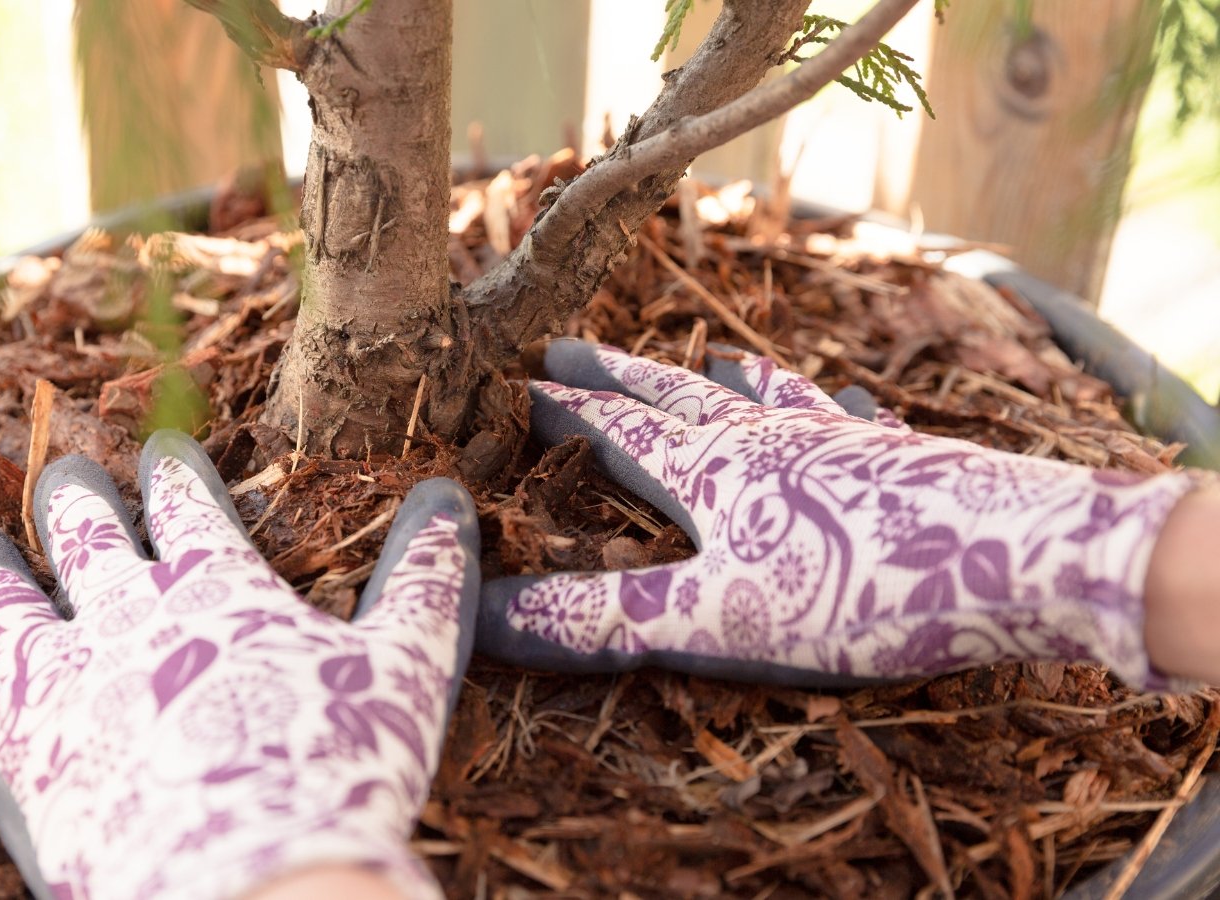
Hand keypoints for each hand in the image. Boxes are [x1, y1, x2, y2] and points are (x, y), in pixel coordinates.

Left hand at [0, 430, 478, 899]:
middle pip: (84, 530)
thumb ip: (426, 577)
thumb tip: (451, 496)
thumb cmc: (340, 773)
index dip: (173, 468)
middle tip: (68, 479)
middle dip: (74, 497)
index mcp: (217, 584)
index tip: (164, 450)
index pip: (185, 498)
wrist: (258, 882)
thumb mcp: (408, 666)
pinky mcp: (10, 752)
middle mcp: (125, 612)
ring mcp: (59, 679)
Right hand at [475, 340, 1202, 688]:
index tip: (511, 385)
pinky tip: (847, 401)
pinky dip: (834, 406)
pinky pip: (854, 420)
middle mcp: (768, 438)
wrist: (1026, 556)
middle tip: (568, 344)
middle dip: (617, 375)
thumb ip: (605, 616)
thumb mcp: (717, 617)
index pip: (614, 431)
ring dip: (725, 380)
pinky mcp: (904, 459)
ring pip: (765, 396)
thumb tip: (485, 615)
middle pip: (675, 397)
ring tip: (709, 359)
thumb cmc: (861, 588)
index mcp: (712, 471)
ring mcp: (840, 442)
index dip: (559, 411)